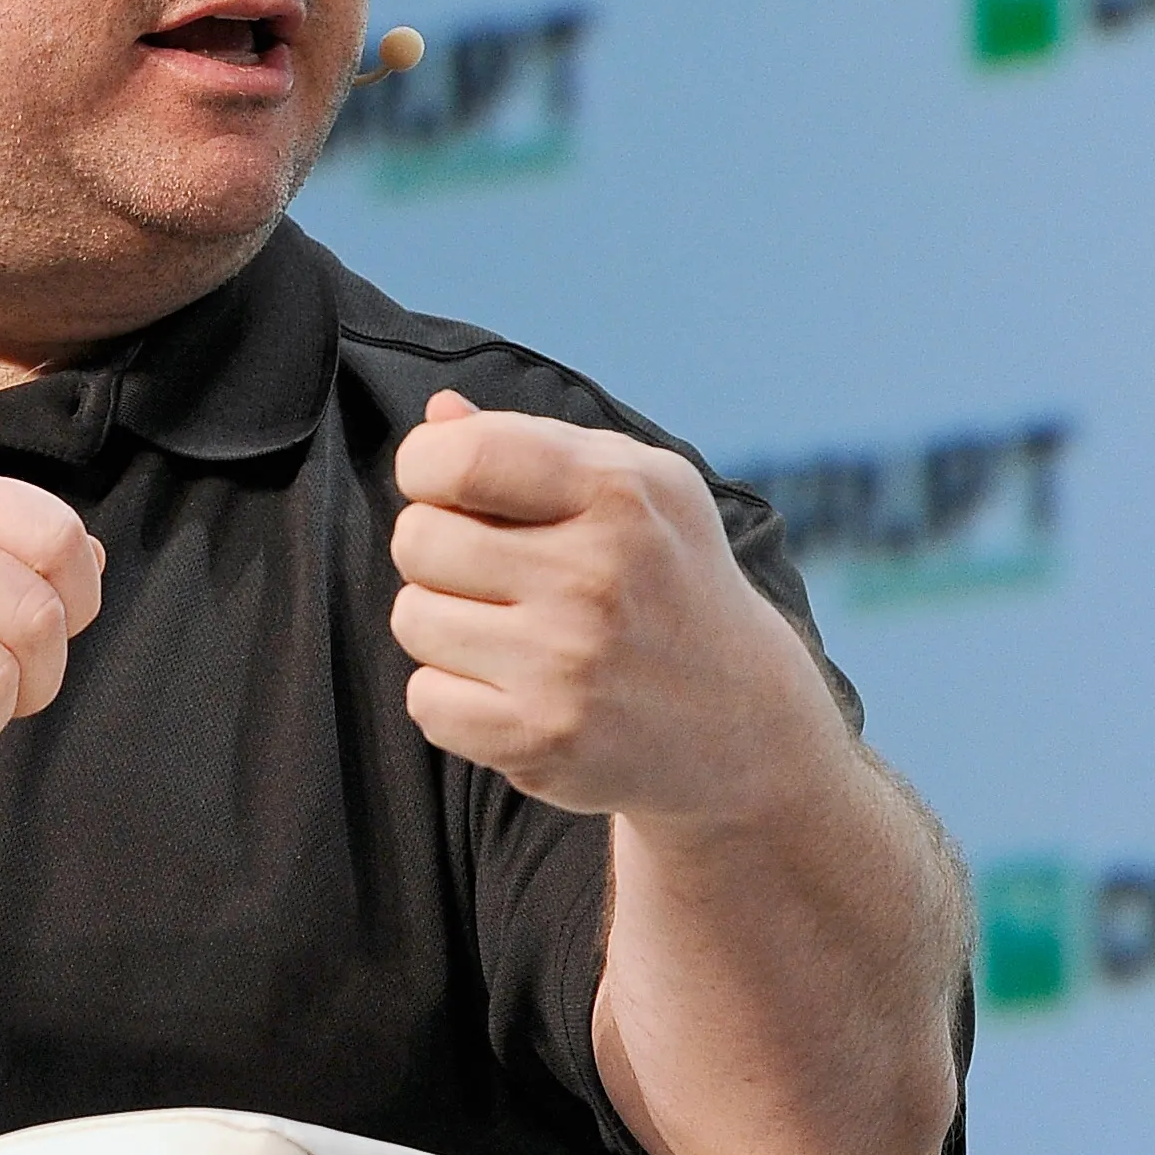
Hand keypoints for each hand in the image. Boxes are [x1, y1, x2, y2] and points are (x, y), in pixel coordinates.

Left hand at [389, 392, 836, 821]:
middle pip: (417, 539)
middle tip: (490, 571)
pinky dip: (451, 696)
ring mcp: (569, 665)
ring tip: (507, 630)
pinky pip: (424, 700)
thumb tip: (438, 414)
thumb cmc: (664, 578)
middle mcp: (597, 576)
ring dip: (443, 624)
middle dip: (435, 550)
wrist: (742, 720)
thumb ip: (531, 443)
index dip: (425, 466)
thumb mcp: (636, 488)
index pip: (459, 458)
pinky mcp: (542, 740)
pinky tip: (510, 688)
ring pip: (412, 619)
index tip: (447, 488)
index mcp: (618, 492)